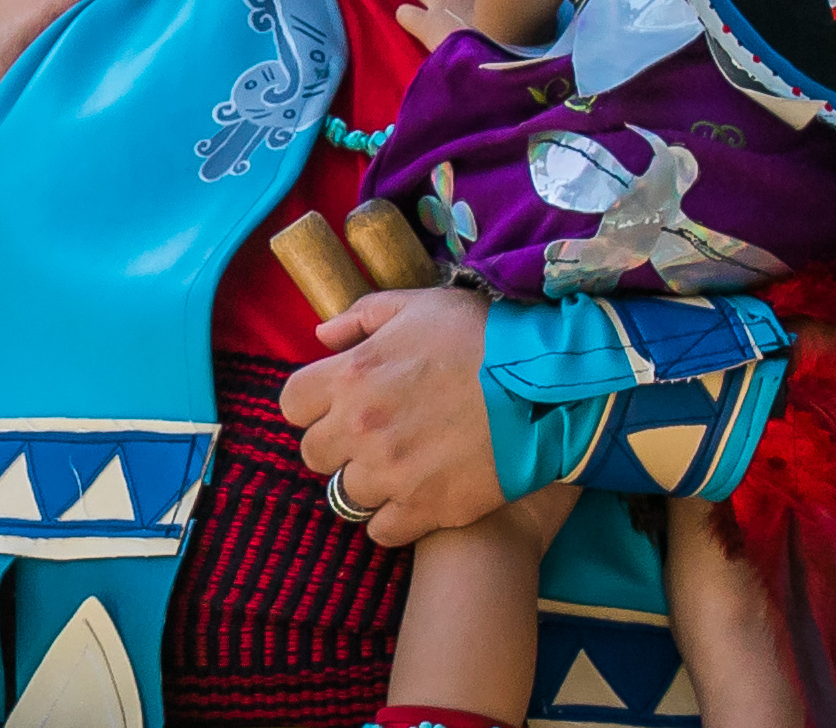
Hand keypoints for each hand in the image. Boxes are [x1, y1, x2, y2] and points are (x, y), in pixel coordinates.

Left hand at [279, 286, 503, 544]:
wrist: (544, 380)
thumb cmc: (480, 333)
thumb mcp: (418, 304)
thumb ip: (361, 317)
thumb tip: (321, 337)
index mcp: (352, 375)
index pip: (291, 403)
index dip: (311, 401)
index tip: (335, 400)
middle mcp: (361, 429)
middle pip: (313, 454)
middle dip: (337, 442)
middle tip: (372, 431)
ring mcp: (391, 475)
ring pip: (345, 495)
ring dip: (366, 480)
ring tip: (399, 462)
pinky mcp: (424, 510)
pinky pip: (380, 530)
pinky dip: (392, 516)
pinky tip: (416, 491)